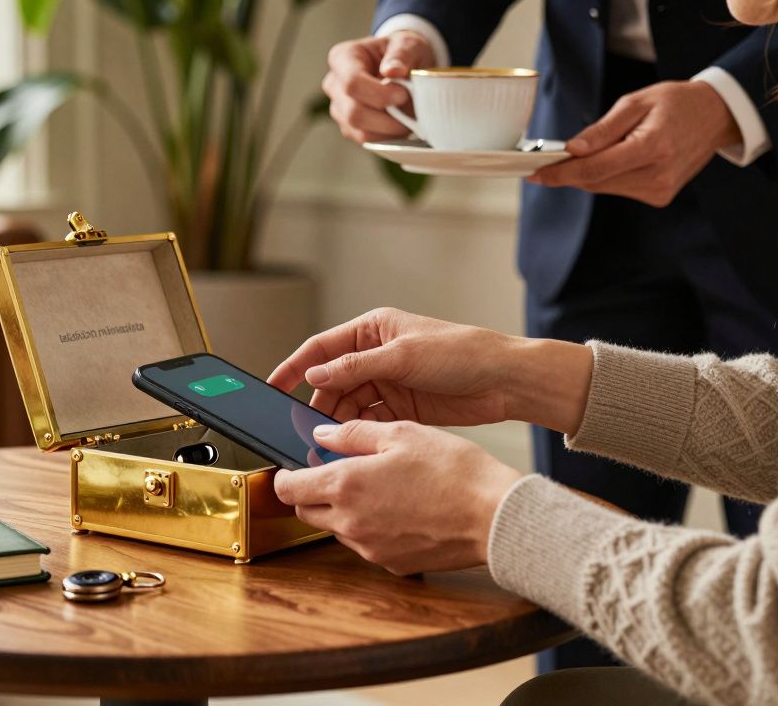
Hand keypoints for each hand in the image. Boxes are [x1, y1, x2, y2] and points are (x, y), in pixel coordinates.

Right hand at [268, 308, 592, 434]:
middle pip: (332, 382)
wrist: (506, 381)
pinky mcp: (402, 407)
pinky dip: (357, 434)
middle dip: (316, 404)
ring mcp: (388, 382)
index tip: (271, 386)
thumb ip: (354, 367)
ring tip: (323, 443)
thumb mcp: (402, 357)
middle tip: (300, 429)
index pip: (321, 349)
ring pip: (348, 404)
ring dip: (336, 423)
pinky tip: (348, 447)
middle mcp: (375, 355)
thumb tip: (314, 374)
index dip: (294, 368)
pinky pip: (368, 421)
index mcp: (371, 330)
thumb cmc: (461, 353)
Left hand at [274, 421, 522, 574]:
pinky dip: (371, 527)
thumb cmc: (454, 470)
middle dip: (312, 492)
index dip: (286, 475)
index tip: (295, 467)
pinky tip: (399, 508)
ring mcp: (369, 548)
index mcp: (345, 486)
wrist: (494, 516)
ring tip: (378, 487)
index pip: (287, 488)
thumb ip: (353, 434)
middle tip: (337, 472)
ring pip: (336, 528)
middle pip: (307, 511)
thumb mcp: (400, 434)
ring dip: (343, 509)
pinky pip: (366, 544)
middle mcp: (350, 522)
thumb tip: (321, 435)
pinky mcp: (391, 563)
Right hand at [323, 32, 436, 143]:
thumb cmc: (401, 52)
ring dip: (390, 129)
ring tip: (410, 117)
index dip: (379, 94)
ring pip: (360, 131)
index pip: (352, 83)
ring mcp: (339, 108)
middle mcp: (334, 84)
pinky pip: (367, 140)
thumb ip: (401, 54)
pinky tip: (401, 123)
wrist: (400, 66)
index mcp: (343, 58)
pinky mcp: (348, 126)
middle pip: (354, 112)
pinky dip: (388, 136)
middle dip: (387, 118)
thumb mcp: (407, 43)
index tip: (403, 95)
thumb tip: (394, 71)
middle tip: (413, 111)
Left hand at [528, 81, 740, 206]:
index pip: (595, 169)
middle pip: (595, 181)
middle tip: (551, 158)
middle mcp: (658, 174)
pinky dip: (609, 176)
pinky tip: (621, 157)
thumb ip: (603, 129)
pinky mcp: (660, 197)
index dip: (561, 173)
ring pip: (604, 187)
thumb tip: (573, 150)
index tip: (535, 174)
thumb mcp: (636, 103)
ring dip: (590, 172)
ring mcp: (661, 190)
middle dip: (570, 171)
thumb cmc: (676, 103)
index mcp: (653, 147)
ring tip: (602, 147)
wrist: (716, 116)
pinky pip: (619, 189)